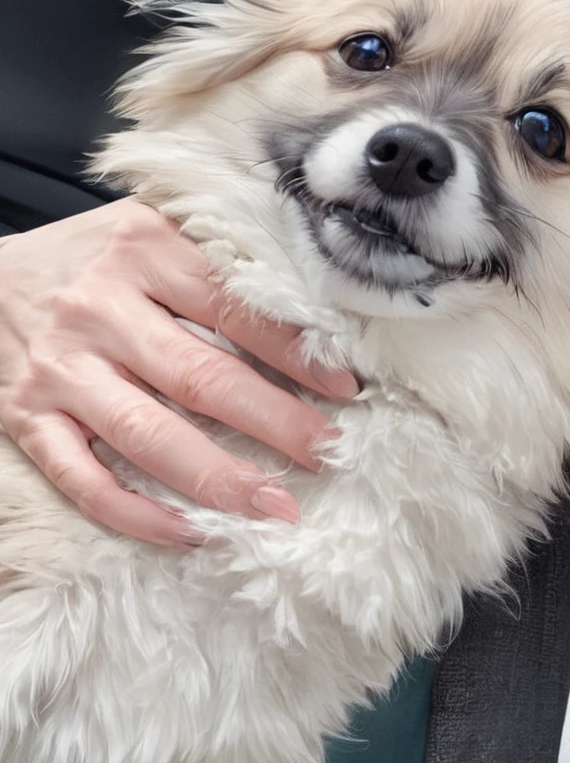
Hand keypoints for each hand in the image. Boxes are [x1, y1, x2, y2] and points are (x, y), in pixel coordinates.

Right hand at [0, 200, 358, 546]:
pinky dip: (136, 513)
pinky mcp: (25, 418)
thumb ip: (216, 260)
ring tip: (273, 506)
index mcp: (142, 249)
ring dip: (216, 477)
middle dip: (272, 421)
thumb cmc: (90, 257)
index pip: (234, 308)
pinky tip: (190, 532)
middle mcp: (99, 308)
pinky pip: (83, 479)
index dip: (293, 352)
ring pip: (147, 433)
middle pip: (199, 376)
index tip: (344, 387)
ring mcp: (60, 368)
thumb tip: (311, 310)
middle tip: (327, 453)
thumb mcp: (152, 230)